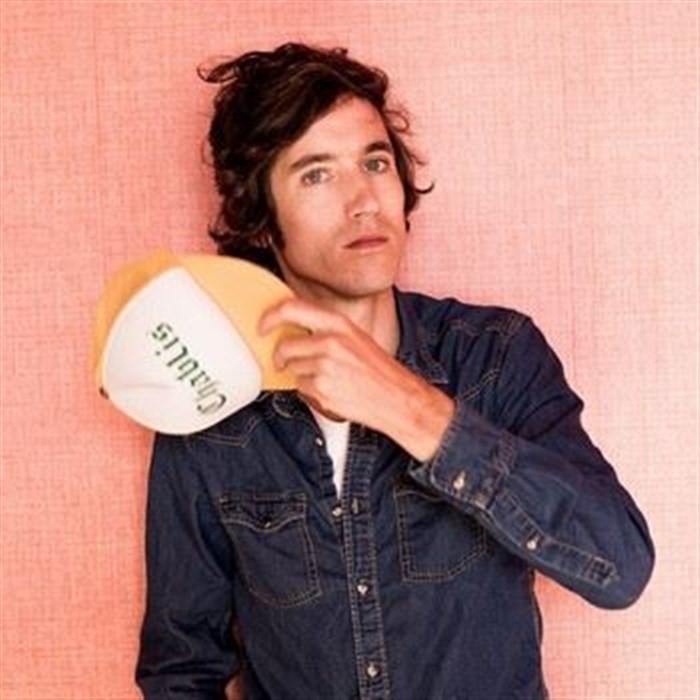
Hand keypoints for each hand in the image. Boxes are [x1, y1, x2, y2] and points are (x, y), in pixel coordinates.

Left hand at [259, 298, 454, 460]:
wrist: (397, 398)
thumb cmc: (377, 370)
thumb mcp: (354, 338)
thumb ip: (325, 330)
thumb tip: (293, 329)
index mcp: (339, 323)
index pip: (291, 309)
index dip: (269, 317)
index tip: (261, 326)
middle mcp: (331, 341)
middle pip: (286, 345)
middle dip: (281, 357)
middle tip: (285, 361)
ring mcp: (325, 366)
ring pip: (293, 368)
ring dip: (302, 375)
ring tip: (327, 378)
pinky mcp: (322, 389)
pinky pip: (301, 387)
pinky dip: (311, 391)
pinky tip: (331, 390)